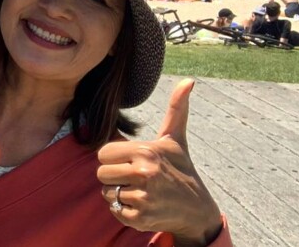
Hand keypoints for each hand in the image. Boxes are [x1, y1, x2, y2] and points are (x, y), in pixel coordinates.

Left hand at [97, 79, 222, 245]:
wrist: (196, 209)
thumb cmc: (181, 169)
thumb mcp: (175, 139)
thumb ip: (176, 109)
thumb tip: (188, 80)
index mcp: (146, 151)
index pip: (103, 154)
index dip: (114, 159)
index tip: (131, 162)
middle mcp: (144, 173)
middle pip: (101, 174)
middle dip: (115, 177)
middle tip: (136, 178)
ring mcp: (143, 197)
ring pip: (107, 193)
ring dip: (120, 194)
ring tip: (141, 191)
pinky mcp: (140, 218)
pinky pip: (114, 210)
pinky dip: (124, 210)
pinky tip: (142, 205)